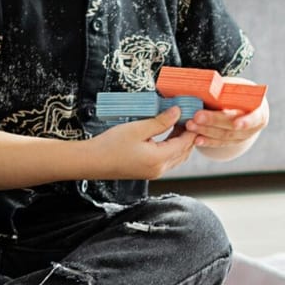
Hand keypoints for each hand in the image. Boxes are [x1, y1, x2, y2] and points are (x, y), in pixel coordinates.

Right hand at [86, 109, 200, 179]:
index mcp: (159, 159)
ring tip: (177, 122)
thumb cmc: (110, 146)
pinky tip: (166, 134)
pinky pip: (167, 159)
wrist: (92, 161)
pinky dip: (171, 147)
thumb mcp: (137, 129)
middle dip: (189, 135)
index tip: (192, 113)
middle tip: (187, 116)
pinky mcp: (147, 171)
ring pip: (177, 156)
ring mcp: (153, 172)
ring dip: (180, 141)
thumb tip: (177, 112)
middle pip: (184, 152)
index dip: (191, 128)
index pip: (185, 143)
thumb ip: (160, 121)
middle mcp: (159, 169)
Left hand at [188, 95, 271, 160]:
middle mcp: (252, 127)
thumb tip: (207, 86)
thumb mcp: (238, 91)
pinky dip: (206, 141)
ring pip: (223, 136)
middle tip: (197, 116)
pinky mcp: (231, 143)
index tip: (235, 124)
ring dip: (205, 131)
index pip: (254, 118)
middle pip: (232, 126)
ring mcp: (242, 137)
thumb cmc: (240, 95)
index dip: (245, 122)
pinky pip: (218, 143)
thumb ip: (227, 91)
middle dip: (214, 121)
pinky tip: (196, 140)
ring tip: (191, 125)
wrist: (246, 107)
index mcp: (258, 112)